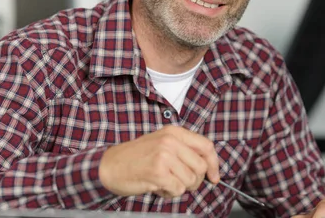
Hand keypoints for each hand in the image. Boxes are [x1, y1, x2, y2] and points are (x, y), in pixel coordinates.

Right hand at [98, 125, 219, 197]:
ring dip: (180, 187)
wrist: (110, 165)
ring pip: (191, 180)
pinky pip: (178, 189)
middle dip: (195, 180)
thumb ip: (184, 150)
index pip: (206, 146)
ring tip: (165, 182)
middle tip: (180, 182)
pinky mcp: (158, 171)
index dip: (214, 164)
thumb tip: (208, 166)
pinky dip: (170, 193)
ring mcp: (164, 155)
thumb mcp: (162, 144)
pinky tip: (158, 186)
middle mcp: (171, 141)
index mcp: (174, 132)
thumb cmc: (136, 157)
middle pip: (201, 166)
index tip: (214, 176)